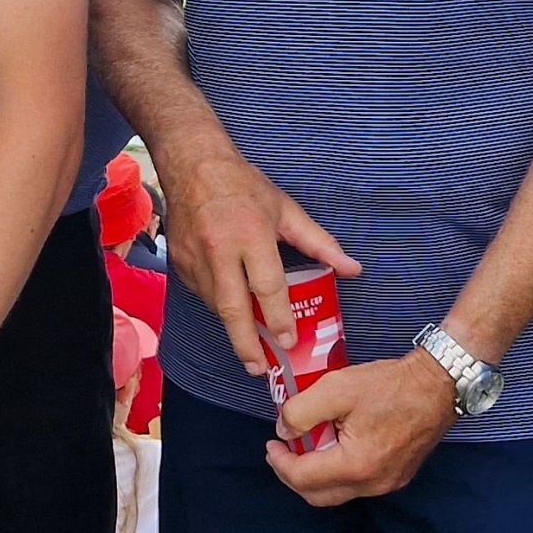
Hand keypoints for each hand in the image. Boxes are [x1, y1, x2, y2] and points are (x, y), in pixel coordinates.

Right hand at [160, 139, 358, 375]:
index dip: (279, 318)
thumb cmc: (243, 185)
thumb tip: (353, 269)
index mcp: (251, 233)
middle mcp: (220, 249)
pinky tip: (232, 306)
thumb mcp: (286, 210)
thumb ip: (320, 243)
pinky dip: (218, 305)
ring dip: (234, 325)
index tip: (288, 340)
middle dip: (246, 344)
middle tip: (259, 368)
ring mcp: (194, 258)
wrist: (191, 164)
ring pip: (215, 305)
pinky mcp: (179, 264)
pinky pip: (202, 294)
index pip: (267, 286)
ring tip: (250, 343)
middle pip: (232, 308)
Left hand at [265, 352, 457, 506]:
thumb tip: (285, 430)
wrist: (440, 384)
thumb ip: (302, 411)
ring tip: (305, 447)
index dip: (280, 462)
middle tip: (281, 452)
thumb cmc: (392, 385)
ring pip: (338, 492)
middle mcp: (373, 484)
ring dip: (316, 475)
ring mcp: (388, 483)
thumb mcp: (337, 388)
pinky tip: (332, 447)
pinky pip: (357, 485)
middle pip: (318, 496)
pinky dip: (337, 472)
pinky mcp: (398, 476)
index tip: (271, 443)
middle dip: (293, 475)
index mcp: (356, 465)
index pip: (303, 478)